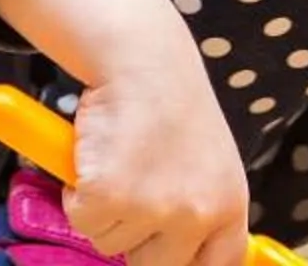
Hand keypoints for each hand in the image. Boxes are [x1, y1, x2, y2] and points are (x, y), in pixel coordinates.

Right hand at [0, 0, 250, 265]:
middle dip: (137, 240)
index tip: (167, 256)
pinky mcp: (109, 199)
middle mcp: (198, 214)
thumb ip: (200, 210)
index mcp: (229, 204)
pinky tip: (99, 157)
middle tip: (133, 194)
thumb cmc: (172, 107)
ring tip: (122, 160)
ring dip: (106, 211)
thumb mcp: (208, 165)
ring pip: (111, 243)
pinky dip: (78, 195)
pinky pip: (82, 222)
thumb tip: (176, 257)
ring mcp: (154, 209)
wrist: (144, 61)